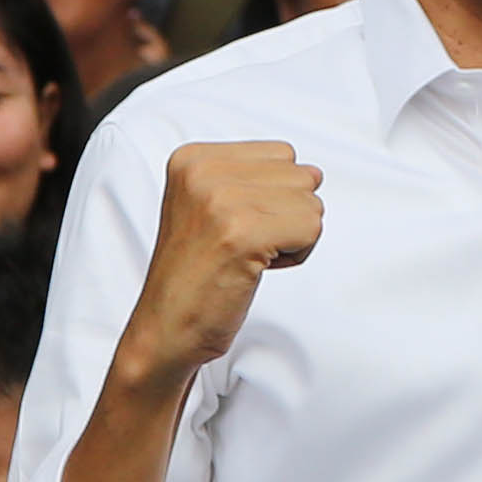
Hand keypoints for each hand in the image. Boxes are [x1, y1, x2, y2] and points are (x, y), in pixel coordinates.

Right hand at [118, 141, 323, 382]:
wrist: (166, 327)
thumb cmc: (196, 274)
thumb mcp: (210, 205)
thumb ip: (255, 179)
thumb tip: (316, 173)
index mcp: (193, 158)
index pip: (281, 154)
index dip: (272, 197)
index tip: (233, 225)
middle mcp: (203, 171)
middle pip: (300, 176)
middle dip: (286, 215)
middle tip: (242, 245)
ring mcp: (221, 200)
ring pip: (310, 203)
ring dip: (291, 237)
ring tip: (248, 257)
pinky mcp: (242, 233)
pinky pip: (311, 228)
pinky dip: (296, 255)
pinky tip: (258, 268)